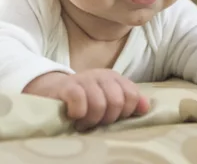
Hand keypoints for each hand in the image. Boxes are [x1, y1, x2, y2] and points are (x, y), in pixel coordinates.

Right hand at [23, 69, 149, 130]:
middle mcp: (101, 75)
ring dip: (91, 120)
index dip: (124, 113)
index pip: (131, 96)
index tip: (111, 117)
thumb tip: (146, 108)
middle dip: (107, 118)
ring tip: (83, 121)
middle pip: (117, 103)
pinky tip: (73, 115)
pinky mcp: (67, 87)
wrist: (51, 90)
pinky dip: (78, 113)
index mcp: (114, 78)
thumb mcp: (107, 98)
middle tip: (95, 121)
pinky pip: (80, 101)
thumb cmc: (83, 99)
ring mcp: (84, 79)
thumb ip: (128, 101)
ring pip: (99, 105)